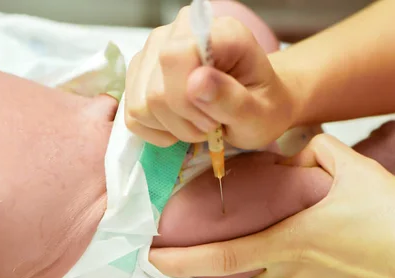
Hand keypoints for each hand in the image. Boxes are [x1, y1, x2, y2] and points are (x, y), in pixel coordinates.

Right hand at [124, 6, 295, 148]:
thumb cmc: (262, 107)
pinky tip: (180, 125)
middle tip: (211, 125)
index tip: (214, 119)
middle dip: (183, 120)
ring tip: (198, 123)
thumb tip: (197, 82)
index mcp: (218, 32)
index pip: (174, 57)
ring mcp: (154, 50)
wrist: (255, 105)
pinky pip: (132, 114)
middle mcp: (179, 31)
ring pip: (139, 104)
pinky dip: (156, 130)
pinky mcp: (140, 73)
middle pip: (154, 88)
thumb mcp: (260, 114)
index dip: (187, 99)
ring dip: (171, 127)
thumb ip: (233, 99)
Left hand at [150, 134, 394, 277]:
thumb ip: (313, 152)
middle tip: (273, 225)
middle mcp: (292, 274)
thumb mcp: (355, 169)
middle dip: (254, 243)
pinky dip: (311, 271)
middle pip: (255, 259)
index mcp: (290, 240)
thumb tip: (290, 152)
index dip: (183, 260)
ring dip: (287, 254)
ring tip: (325, 239)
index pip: (224, 254)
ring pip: (281, 273)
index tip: (153, 259)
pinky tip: (342, 258)